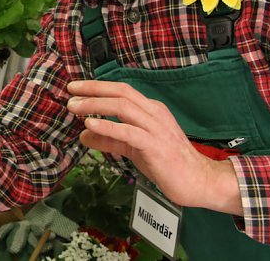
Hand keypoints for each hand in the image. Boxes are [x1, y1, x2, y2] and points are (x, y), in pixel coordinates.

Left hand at [66, 80, 241, 215]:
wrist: (200, 182)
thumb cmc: (167, 163)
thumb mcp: (133, 148)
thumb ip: (110, 140)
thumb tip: (83, 135)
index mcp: (150, 110)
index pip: (121, 90)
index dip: (97, 86)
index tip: (75, 88)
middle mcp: (154, 114)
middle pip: (120, 93)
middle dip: (93, 90)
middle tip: (70, 92)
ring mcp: (156, 128)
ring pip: (123, 107)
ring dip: (95, 104)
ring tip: (74, 107)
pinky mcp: (156, 145)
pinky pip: (128, 131)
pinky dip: (108, 126)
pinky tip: (91, 124)